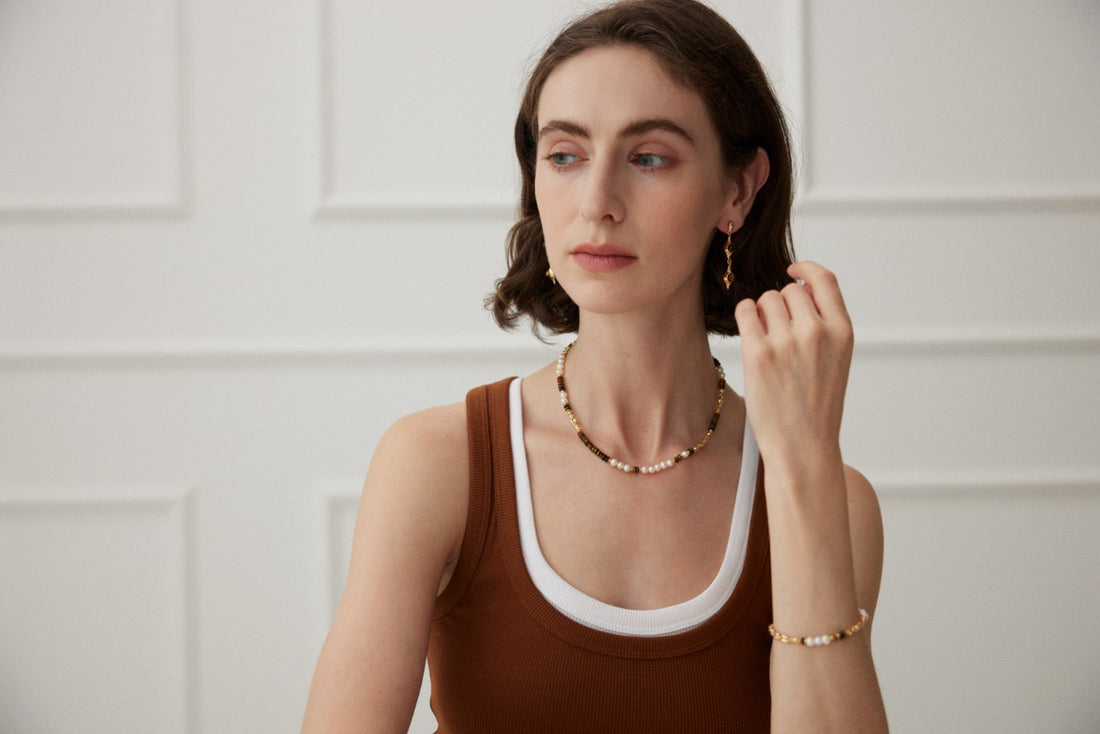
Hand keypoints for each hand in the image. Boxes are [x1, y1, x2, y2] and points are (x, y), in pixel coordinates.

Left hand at [733, 261, 853, 464]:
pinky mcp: (758, 353)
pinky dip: (745, 316)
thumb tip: (796, 287)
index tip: (792, 271)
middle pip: (789, 290)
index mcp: (842, 331)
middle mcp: (817, 332)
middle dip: (781, 304)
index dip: (805, 269)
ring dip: (763, 313)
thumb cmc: (816, 405)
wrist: (803, 446)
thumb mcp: (836, 360)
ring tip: (767, 341)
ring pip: (766, 299)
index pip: (824, 279)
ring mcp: (787, 341)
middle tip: (779, 332)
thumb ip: (824, 323)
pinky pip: (745, 311)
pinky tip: (750, 334)